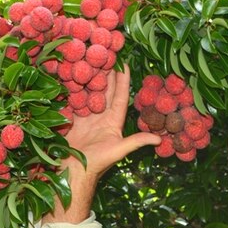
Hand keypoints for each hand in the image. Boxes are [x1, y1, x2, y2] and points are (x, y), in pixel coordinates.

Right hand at [44, 65, 160, 222]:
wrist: (70, 174)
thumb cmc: (95, 165)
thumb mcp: (117, 151)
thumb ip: (136, 142)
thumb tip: (159, 139)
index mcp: (113, 122)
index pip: (119, 96)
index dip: (122, 80)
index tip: (124, 62)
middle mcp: (99, 118)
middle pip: (103, 90)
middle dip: (104, 72)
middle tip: (105, 52)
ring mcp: (84, 118)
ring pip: (87, 92)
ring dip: (87, 76)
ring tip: (87, 57)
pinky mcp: (69, 120)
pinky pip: (71, 100)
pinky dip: (70, 87)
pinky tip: (68, 72)